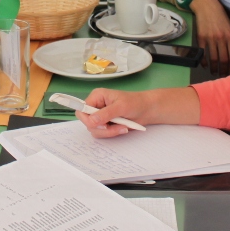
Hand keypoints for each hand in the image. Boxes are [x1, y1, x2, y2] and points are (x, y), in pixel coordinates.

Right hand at [75, 87, 200, 137]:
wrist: (147, 110)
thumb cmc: (135, 102)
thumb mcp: (121, 106)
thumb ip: (106, 114)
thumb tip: (91, 121)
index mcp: (96, 97)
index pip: (82, 110)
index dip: (87, 119)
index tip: (97, 124)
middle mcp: (96, 106)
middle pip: (87, 123)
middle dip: (101, 128)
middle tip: (113, 127)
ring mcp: (101, 117)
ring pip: (95, 130)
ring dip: (109, 132)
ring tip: (122, 127)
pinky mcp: (106, 125)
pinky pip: (102, 134)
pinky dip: (112, 133)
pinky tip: (122, 128)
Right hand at [191, 0, 229, 75]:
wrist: (207, 6)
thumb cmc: (220, 17)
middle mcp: (221, 39)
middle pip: (224, 59)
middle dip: (224, 70)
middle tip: (222, 75)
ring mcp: (211, 39)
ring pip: (213, 58)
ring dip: (214, 68)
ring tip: (214, 71)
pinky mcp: (201, 38)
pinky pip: (203, 53)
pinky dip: (204, 61)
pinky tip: (205, 65)